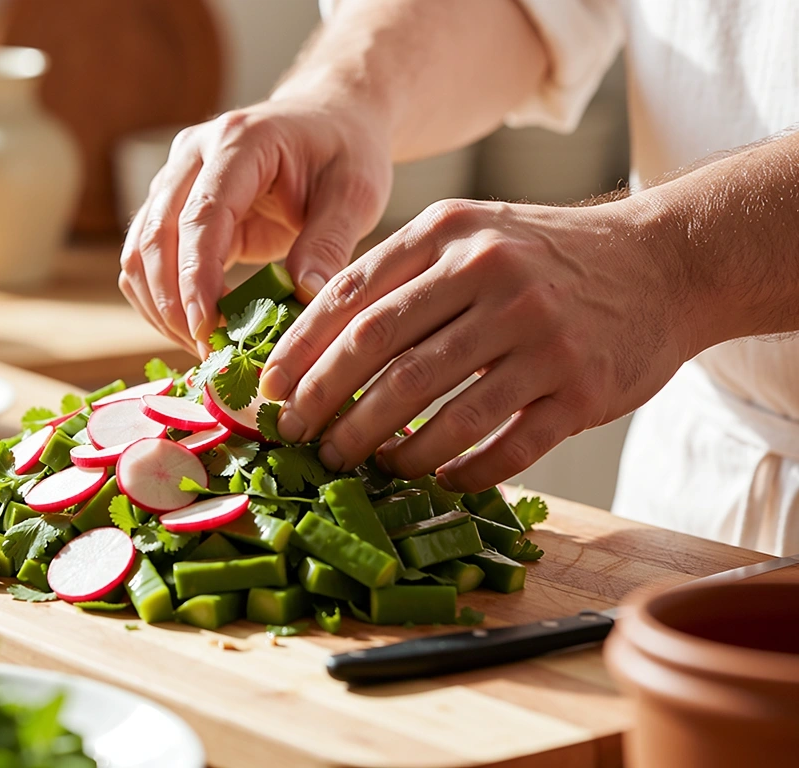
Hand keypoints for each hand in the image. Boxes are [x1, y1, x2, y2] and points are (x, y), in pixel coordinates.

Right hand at [118, 96, 392, 356]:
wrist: (328, 120)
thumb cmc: (345, 152)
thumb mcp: (355, 193)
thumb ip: (329, 243)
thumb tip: (303, 296)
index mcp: (239, 142)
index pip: (201, 216)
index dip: (197, 278)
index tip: (208, 329)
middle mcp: (192, 154)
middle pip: (156, 237)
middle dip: (174, 304)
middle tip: (210, 354)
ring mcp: (174, 178)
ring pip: (138, 253)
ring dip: (160, 308)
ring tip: (203, 349)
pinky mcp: (170, 206)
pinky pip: (145, 260)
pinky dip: (160, 300)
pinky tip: (192, 330)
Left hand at [258, 197, 696, 491]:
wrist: (665, 260)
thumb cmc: (543, 254)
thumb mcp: (469, 231)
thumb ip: (398, 273)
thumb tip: (310, 336)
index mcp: (450, 234)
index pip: (351, 299)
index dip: (301, 353)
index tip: (269, 392)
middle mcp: (492, 277)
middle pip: (384, 358)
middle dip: (329, 407)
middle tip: (300, 439)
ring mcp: (540, 335)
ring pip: (439, 411)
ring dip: (387, 450)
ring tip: (358, 464)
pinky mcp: (580, 389)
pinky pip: (504, 447)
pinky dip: (460, 471)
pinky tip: (433, 479)